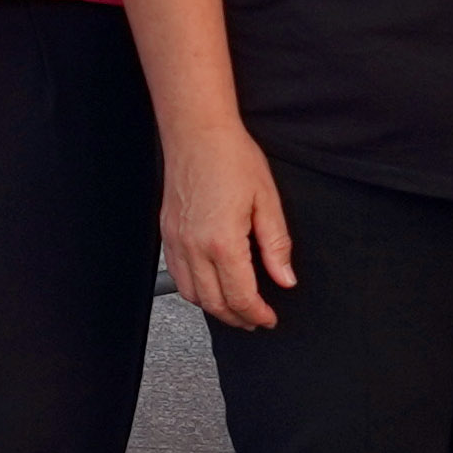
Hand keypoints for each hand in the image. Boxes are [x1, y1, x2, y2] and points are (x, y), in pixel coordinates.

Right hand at [159, 120, 295, 330]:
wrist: (197, 133)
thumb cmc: (231, 157)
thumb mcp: (267, 201)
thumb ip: (276, 246)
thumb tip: (285, 277)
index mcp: (223, 242)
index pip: (241, 296)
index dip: (257, 314)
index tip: (269, 318)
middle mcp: (195, 247)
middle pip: (214, 303)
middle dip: (238, 318)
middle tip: (256, 320)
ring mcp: (177, 242)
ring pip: (192, 295)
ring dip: (215, 308)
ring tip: (235, 307)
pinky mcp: (167, 234)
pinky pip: (178, 275)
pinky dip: (195, 290)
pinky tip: (210, 286)